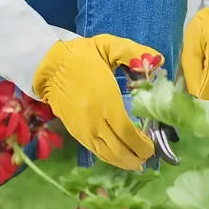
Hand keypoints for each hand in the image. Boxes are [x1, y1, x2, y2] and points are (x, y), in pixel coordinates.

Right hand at [32, 35, 163, 170]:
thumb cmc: (81, 56)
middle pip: (119, 149)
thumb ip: (134, 53)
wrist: (49, 65)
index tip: (152, 146)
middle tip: (148, 156)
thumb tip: (159, 59)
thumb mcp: (109, 46)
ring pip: (106, 155)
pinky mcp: (75, 132)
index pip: (128, 132)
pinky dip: (109, 158)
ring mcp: (84, 128)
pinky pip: (95, 151)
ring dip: (123, 162)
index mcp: (107, 101)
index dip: (142, 144)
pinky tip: (118, 157)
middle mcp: (95, 120)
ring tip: (136, 162)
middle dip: (136, 157)